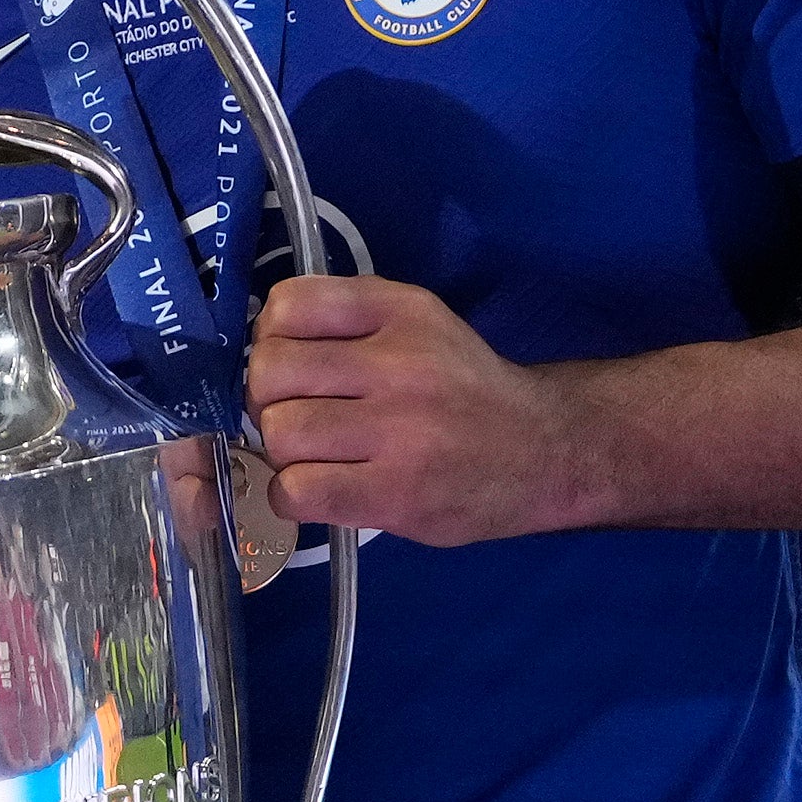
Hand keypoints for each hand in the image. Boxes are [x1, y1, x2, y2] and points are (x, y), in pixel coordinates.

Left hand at [244, 274, 588, 545]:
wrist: (543, 452)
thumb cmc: (465, 389)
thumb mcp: (421, 324)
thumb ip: (348, 321)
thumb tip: (259, 346)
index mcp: (402, 311)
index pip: (288, 305)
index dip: (270, 339)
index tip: (291, 364)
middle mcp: (400, 364)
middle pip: (270, 373)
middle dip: (267, 399)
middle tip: (294, 415)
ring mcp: (399, 432)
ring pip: (280, 434)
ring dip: (282, 452)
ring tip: (315, 456)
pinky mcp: (395, 495)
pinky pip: (297, 491)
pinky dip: (292, 494)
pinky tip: (320, 489)